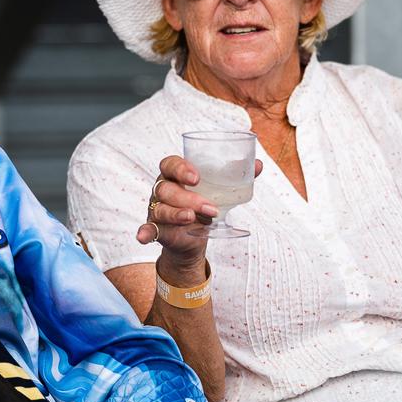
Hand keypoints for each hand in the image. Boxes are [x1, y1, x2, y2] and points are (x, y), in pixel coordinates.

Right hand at [139, 155, 262, 258]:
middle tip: (210, 208)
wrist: (197, 235)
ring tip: (193, 219)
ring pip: (160, 208)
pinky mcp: (156, 228)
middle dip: (188, 198)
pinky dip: (144, 232)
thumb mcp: (221, 191)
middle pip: (166, 188)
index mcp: (175, 174)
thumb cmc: (206, 204)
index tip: (197, 177)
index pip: (170, 164)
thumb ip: (238, 177)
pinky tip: (143, 237)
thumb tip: (259, 164)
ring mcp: (157, 209)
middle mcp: (162, 189)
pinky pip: (147, 229)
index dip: (181, 168)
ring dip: (177, 214)